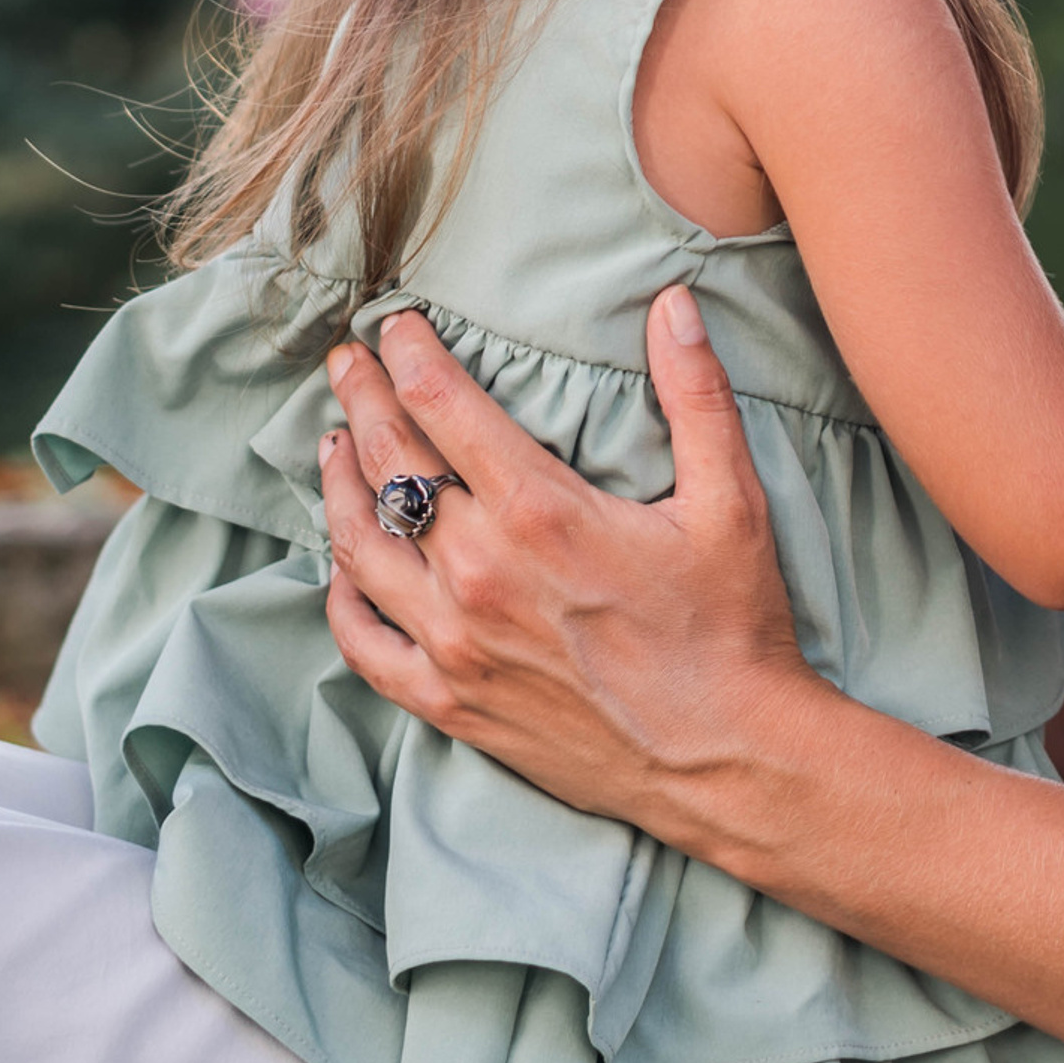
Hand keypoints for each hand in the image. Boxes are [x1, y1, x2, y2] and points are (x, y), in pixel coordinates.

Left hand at [317, 291, 810, 842]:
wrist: (727, 760)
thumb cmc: (731, 625)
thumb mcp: (731, 499)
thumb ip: (697, 392)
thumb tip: (673, 302)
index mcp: (540, 511)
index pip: (443, 404)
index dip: (409, 353)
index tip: (394, 325)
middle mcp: (480, 572)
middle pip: (390, 462)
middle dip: (363, 398)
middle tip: (348, 361)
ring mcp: (455, 642)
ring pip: (360, 545)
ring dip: (338, 483)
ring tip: (333, 442)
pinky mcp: (450, 702)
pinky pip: (362, 643)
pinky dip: (341, 595)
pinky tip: (341, 564)